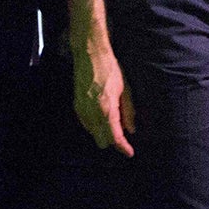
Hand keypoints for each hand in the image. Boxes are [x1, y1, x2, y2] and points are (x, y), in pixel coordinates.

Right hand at [74, 38, 135, 156]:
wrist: (90, 56)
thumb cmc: (111, 70)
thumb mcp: (125, 90)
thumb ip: (128, 112)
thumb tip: (132, 129)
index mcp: (107, 109)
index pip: (115, 137)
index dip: (123, 147)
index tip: (130, 152)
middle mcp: (92, 113)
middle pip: (102, 140)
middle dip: (113, 141)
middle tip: (123, 136)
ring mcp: (82, 110)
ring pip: (93, 134)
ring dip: (103, 134)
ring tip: (113, 125)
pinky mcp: (76, 106)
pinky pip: (86, 125)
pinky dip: (94, 126)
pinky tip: (102, 119)